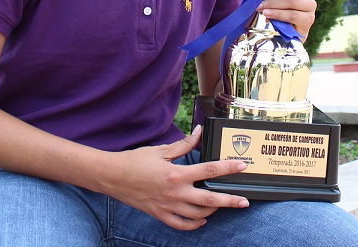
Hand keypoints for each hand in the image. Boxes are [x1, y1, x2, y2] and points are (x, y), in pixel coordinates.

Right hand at [104, 126, 249, 229]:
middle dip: (230, 200)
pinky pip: (181, 225)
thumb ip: (183, 145)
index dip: (228, 168)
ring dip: (213, 211)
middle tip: (245, 201)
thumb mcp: (160, 150)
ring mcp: (167, 206)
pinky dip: (194, 224)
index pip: (208, 171)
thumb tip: (199, 133)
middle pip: (209, 200)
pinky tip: (201, 219)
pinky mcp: (160, 215)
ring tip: (221, 205)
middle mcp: (174, 193)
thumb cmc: (135, 161)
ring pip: (197, 215)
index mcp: (176, 174)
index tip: (242, 167)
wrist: (112, 177)